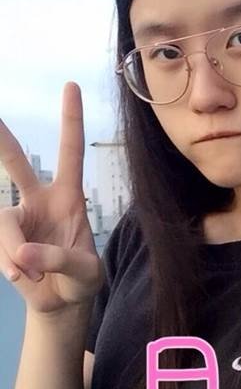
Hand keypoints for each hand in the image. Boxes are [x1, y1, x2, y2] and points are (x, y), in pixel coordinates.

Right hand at [0, 82, 102, 314]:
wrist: (62, 302)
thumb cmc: (82, 279)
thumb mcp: (85, 272)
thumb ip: (60, 259)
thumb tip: (22, 254)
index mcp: (69, 197)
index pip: (71, 153)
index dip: (71, 120)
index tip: (71, 86)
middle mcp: (40, 200)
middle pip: (16, 164)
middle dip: (1, 140)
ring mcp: (18, 219)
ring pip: (4, 222)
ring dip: (16, 252)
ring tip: (32, 274)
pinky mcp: (3, 238)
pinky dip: (11, 264)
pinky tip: (24, 277)